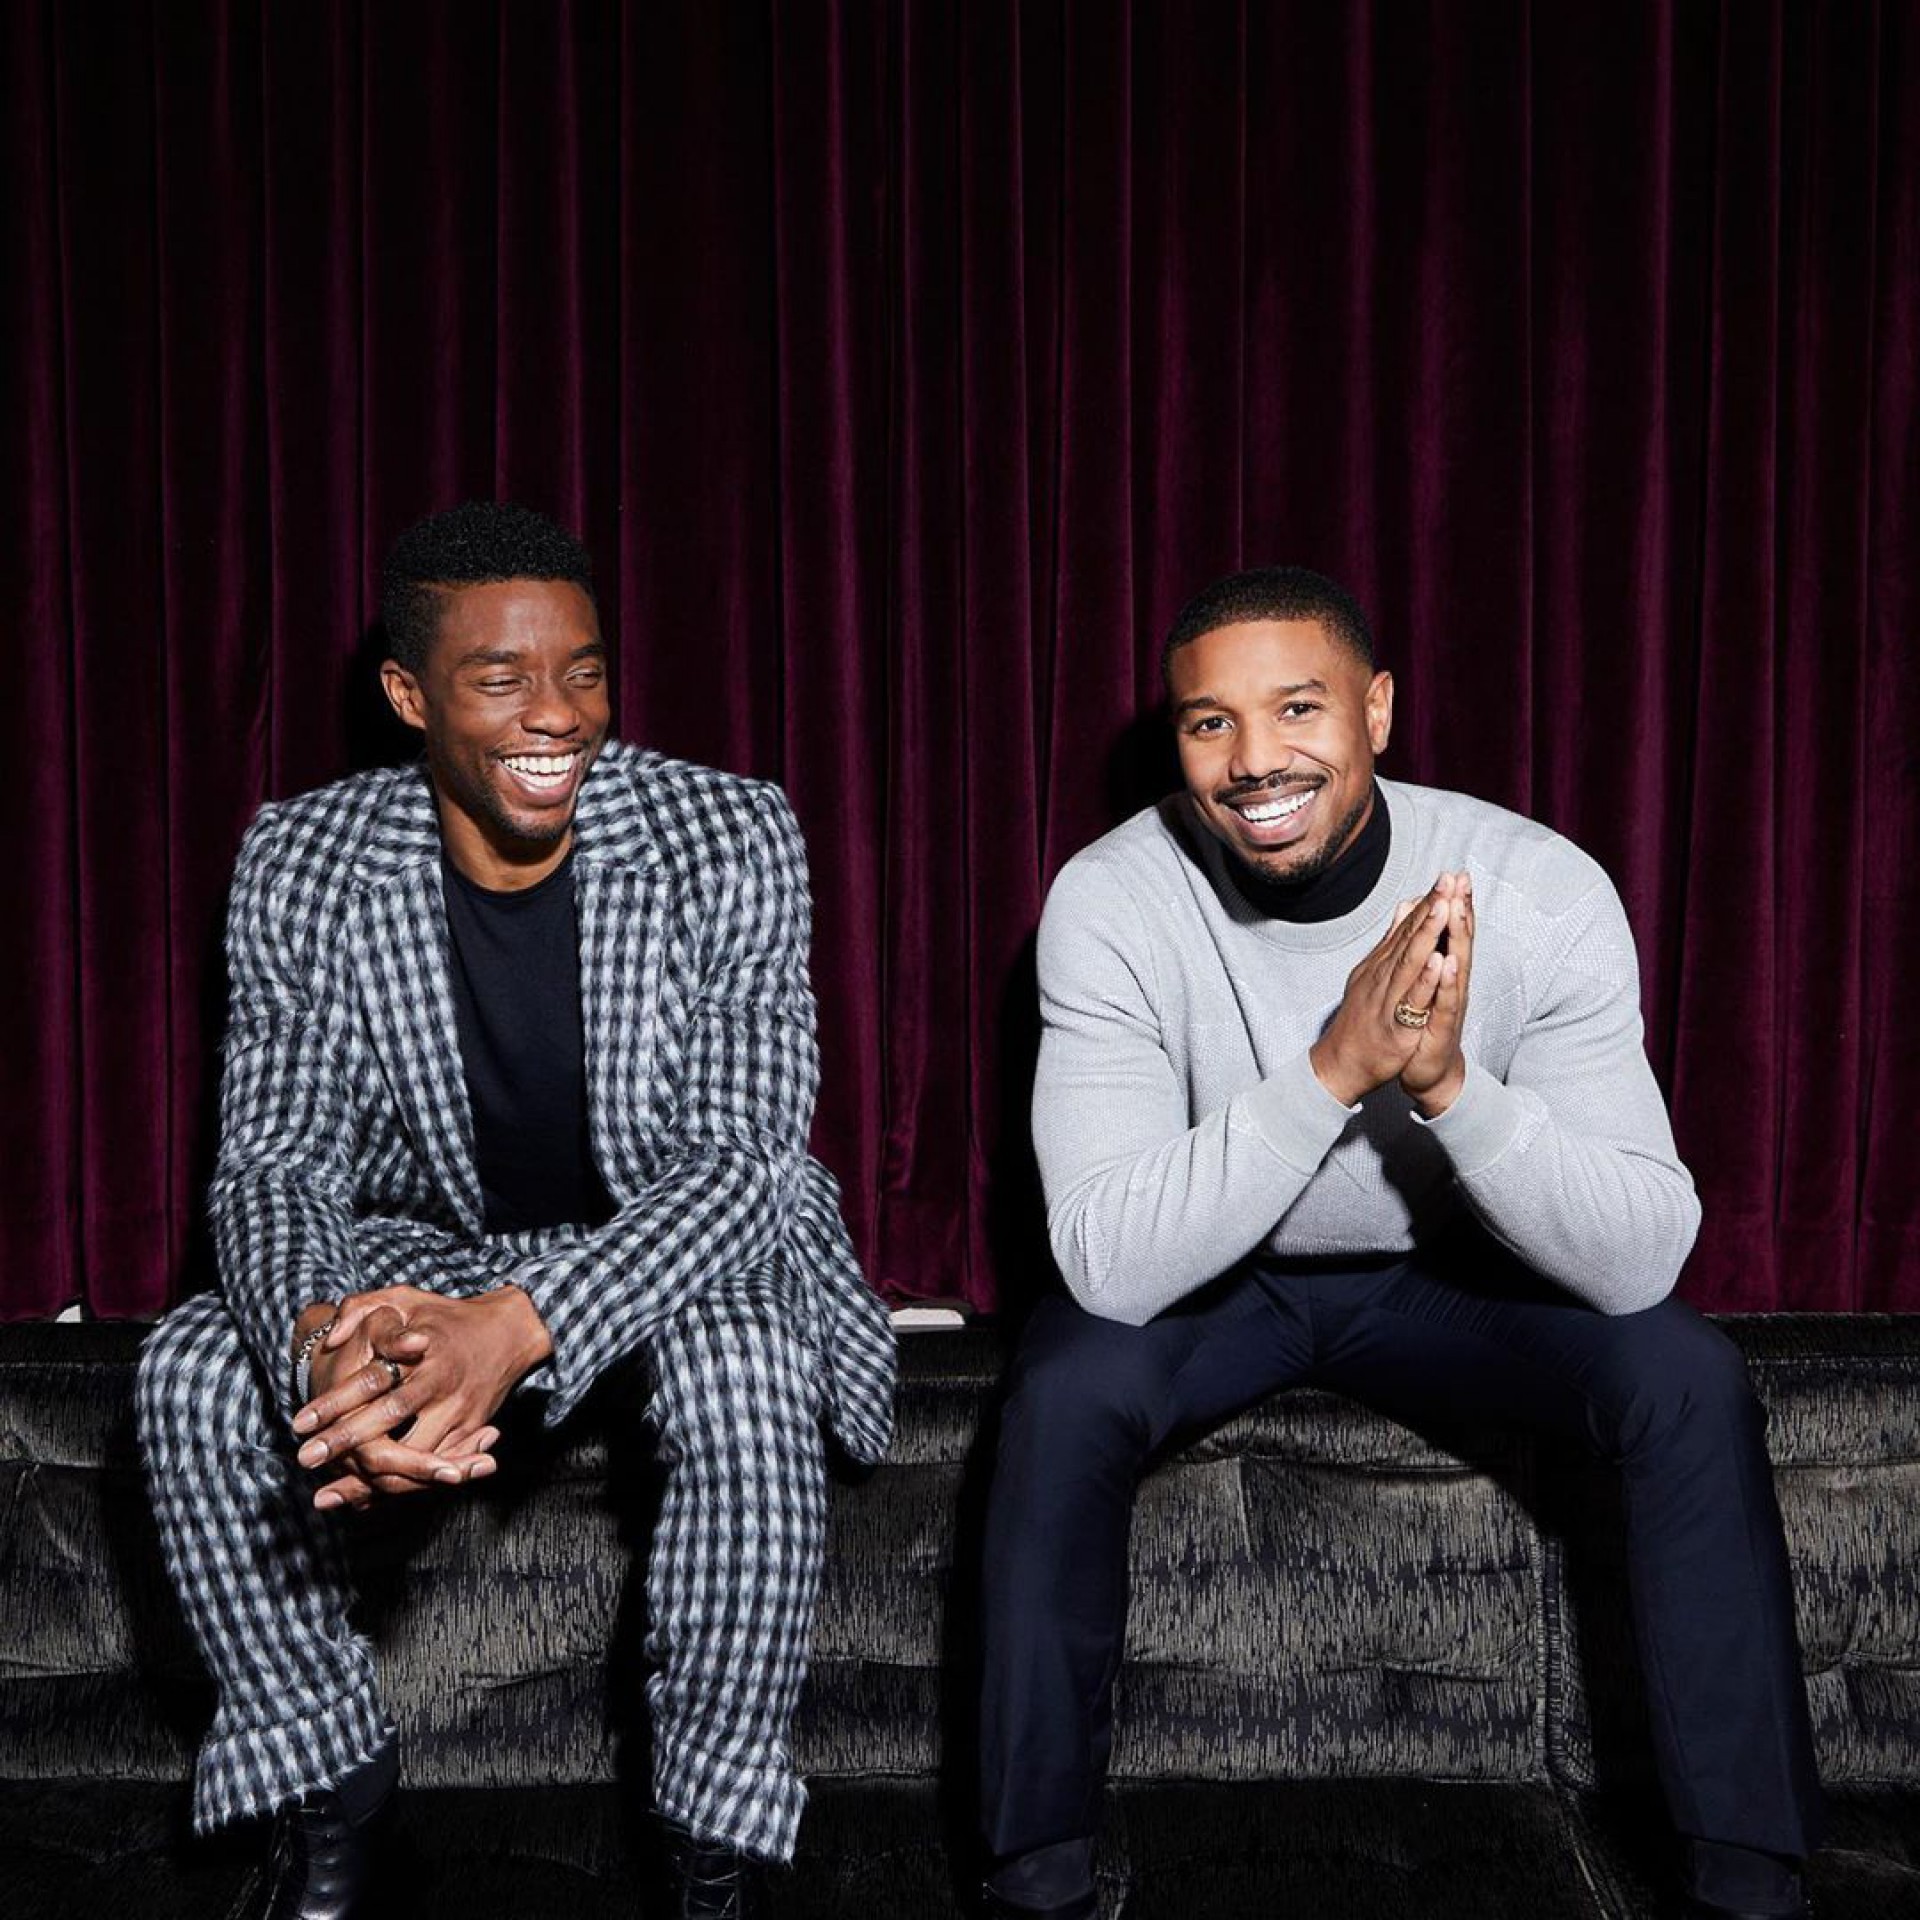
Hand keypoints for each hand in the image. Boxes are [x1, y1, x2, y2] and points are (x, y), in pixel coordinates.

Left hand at [294, 1286, 550, 1510]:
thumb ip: (362, 1309)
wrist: (510, 1331)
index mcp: (425, 1352)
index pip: (372, 1381)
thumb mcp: (405, 1298)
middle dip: (344, 1443)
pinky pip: (435, 1466)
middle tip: (305, 1458)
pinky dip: (402, 1485)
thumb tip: (330, 1340)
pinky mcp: (472, 1430)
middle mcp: (442, 1384)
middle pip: (389, 1421)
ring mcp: (460, 1411)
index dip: (334, 1403)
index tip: (298, 1422)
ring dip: (371, 1478)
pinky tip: (367, 1498)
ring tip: (328, 1494)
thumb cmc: (447, 1315)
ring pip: (414, 1454)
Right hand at [1309, 873, 1466, 1106]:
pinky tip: (1440, 963)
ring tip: (1444, 906)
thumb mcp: (1371, 975)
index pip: (1408, 928)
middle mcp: (1382, 977)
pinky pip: (1412, 1002)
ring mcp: (1387, 1001)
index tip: (1447, 875)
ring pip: (1409, 963)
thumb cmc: (1361, 1021)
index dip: (1428, 900)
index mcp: (1381, 966)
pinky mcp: (1395, 1028)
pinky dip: (1425, 981)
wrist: (1341, 1065)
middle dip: (1431, 906)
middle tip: (1448, 877)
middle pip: (1409, 937)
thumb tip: (1404, 907)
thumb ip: (1390, 942)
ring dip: (1427, 934)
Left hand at [1399, 872, 1473, 1116]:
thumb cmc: (1426, 1024)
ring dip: (1458, 937)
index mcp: (1446, 971)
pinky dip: (1445, 981)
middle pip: (1460, 940)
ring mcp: (1450, 1003)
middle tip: (1462, 879)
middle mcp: (1453, 983)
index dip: (1455, 903)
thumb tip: (1427, 925)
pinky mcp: (1442, 1025)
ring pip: (1456, 965)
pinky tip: (1447, 962)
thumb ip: (1430, 954)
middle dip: (1461, 909)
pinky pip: (1445, 1000)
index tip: (1455, 873)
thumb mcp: (1426, 985)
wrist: (1430, 1070)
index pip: (1452, 931)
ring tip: (1458, 909)